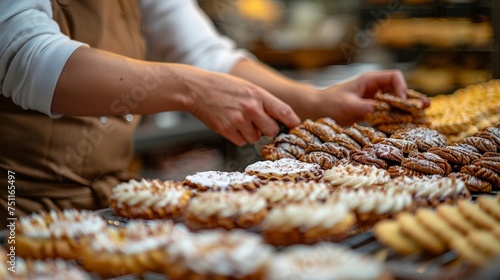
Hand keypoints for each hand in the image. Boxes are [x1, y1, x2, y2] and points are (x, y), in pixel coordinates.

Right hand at [181, 67, 300, 145]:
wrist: (196, 89)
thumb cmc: (223, 87)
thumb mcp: (247, 87)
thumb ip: (263, 101)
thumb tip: (279, 118)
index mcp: (258, 94)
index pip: (284, 111)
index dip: (292, 122)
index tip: (295, 127)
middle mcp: (251, 108)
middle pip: (272, 130)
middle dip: (267, 130)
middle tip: (258, 123)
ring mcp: (238, 120)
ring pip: (255, 138)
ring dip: (250, 133)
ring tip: (238, 120)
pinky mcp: (226, 130)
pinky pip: (241, 142)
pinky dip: (238, 136)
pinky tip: (230, 124)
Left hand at [315, 70, 428, 125]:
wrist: (314, 110)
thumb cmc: (329, 104)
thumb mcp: (349, 105)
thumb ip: (369, 107)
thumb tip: (387, 111)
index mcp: (369, 80)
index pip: (393, 77)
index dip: (401, 88)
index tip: (403, 102)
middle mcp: (373, 88)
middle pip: (398, 90)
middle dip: (411, 98)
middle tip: (426, 107)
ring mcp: (371, 99)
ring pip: (394, 102)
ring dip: (406, 109)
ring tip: (422, 117)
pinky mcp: (368, 110)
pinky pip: (386, 113)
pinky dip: (395, 118)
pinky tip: (404, 125)